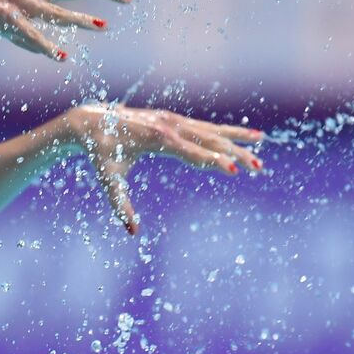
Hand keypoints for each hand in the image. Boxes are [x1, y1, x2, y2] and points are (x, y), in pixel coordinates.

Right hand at [0, 0, 130, 59]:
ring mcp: (16, 2)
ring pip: (53, 10)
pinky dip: (43, 44)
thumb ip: (34, 40)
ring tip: (102, 26)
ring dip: (78, 18)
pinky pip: (27, 32)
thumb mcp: (13, 31)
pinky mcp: (1, 16)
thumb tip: (57, 54)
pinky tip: (60, 54)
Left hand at [60, 103, 264, 232]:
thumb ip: (121, 204)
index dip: (214, 162)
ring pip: (211, 130)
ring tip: (262, 144)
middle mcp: (170, 126)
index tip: (235, 171)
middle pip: (209, 140)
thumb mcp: (109, 180)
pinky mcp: (174, 121)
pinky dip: (226, 132)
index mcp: (158, 139)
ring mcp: (174, 121)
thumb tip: (132, 231)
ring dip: (237, 139)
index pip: (192, 152)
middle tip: (258, 167)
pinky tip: (245, 137)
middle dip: (235, 153)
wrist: (91, 121)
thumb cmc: (100, 153)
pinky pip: (206, 127)